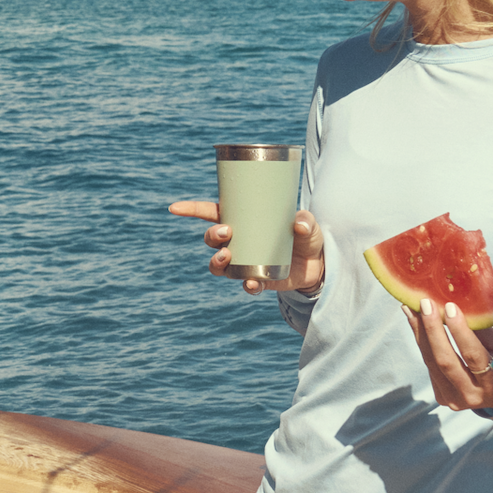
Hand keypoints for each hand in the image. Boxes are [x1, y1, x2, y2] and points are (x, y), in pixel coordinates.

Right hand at [169, 201, 324, 294]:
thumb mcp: (308, 224)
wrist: (318, 264)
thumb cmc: (306, 235)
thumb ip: (306, 221)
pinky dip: (246, 284)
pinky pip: (244, 284)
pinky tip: (251, 282)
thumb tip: (298, 224)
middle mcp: (239, 242)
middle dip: (211, 236)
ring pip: (218, 264)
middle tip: (226, 233)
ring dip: (217, 261)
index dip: (191, 210)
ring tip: (227, 256)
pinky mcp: (257, 279)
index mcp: (243, 220)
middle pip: (211, 239)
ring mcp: (244, 262)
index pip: (211, 213)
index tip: (174, 208)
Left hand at [405, 299, 492, 410]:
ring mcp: (453, 399)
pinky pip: (429, 365)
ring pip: (432, 363)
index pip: (474, 357)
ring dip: (420, 333)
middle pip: (445, 362)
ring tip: (411, 308)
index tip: (450, 307)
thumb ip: (483, 332)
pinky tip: (415, 321)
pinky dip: (422, 341)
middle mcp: (472, 395)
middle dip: (433, 330)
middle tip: (425, 303)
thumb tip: (458, 305)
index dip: (460, 332)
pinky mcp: (441, 396)